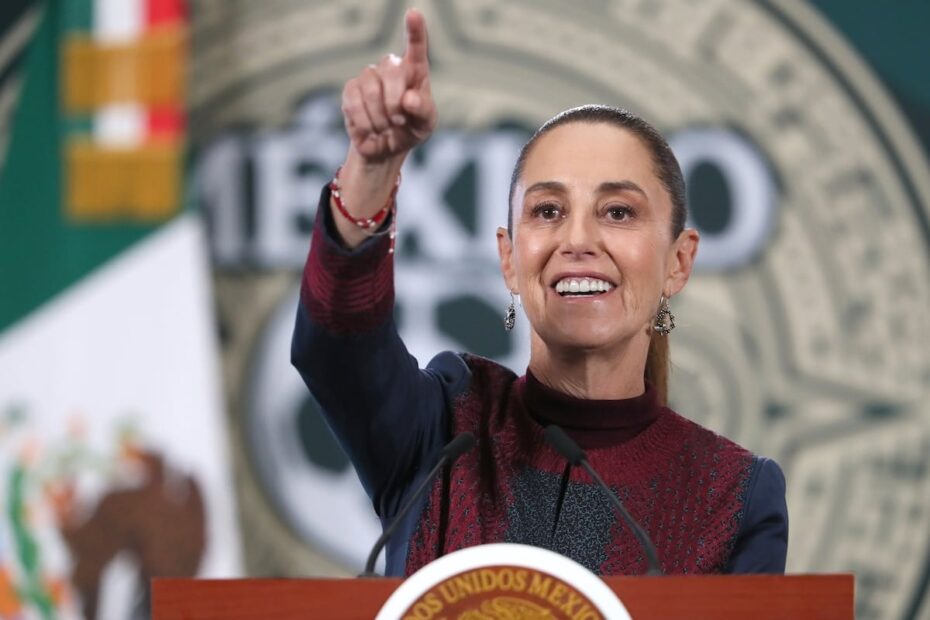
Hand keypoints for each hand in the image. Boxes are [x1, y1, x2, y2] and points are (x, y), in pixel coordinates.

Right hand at [341, 8, 436, 163]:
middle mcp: (390, 68)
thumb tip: (408, 99)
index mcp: (415, 71)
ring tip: (387, 128)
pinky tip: (372, 130)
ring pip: (371, 88)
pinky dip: (365, 122)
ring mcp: (368, 77)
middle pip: (391, 69)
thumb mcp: (425, 125)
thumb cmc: (410, 130)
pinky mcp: (351, 91)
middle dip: (395, 100)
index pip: (416, 47)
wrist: (386, 148)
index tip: (414, 13)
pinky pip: (354, 102)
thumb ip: (422, 111)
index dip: (415, 30)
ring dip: (380, 116)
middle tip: (399, 120)